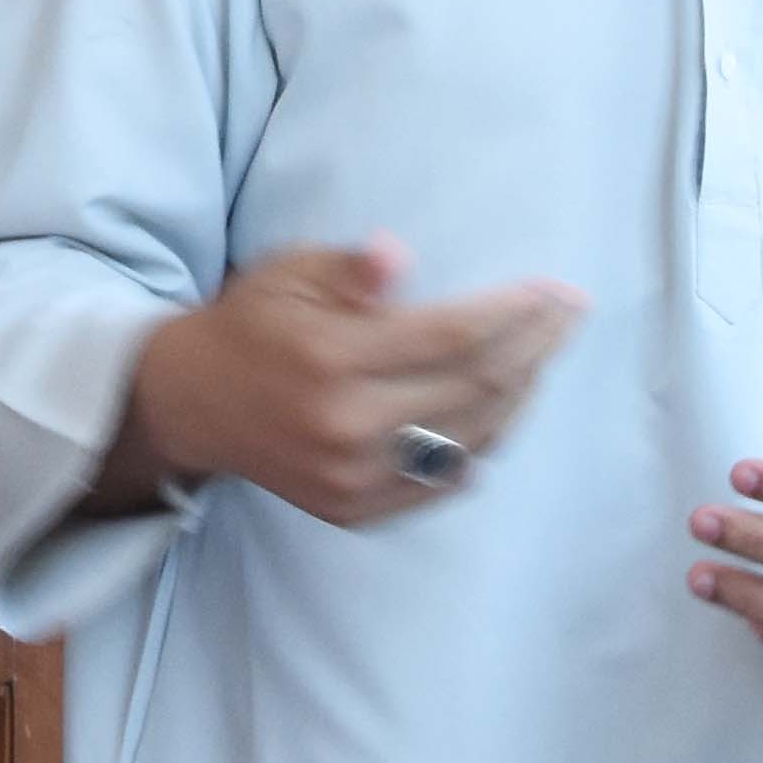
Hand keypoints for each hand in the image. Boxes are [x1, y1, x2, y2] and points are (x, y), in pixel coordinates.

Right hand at [105, 238, 581, 527]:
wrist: (192, 404)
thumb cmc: (253, 323)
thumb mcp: (289, 273)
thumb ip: (349, 267)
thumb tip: (396, 253)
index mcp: (331, 359)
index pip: (453, 337)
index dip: (514, 312)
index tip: (554, 291)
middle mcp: (345, 426)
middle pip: (475, 389)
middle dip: (535, 348)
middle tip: (570, 316)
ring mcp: (351, 477)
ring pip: (470, 440)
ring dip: (521, 396)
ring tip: (545, 356)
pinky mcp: (354, 510)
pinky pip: (442, 479)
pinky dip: (483, 443)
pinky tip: (505, 409)